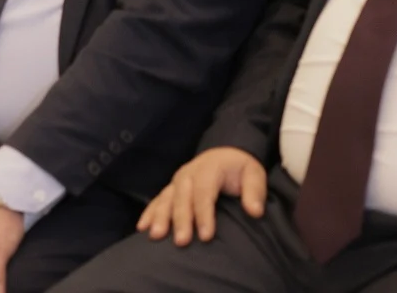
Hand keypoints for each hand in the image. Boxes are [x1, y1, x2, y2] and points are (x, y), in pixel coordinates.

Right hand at [137, 146, 267, 245]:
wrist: (224, 153)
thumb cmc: (239, 168)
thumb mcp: (254, 173)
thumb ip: (255, 191)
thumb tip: (255, 211)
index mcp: (209, 168)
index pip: (204, 192)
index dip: (204, 213)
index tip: (206, 236)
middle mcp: (189, 173)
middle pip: (182, 197)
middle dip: (180, 219)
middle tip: (181, 242)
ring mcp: (177, 181)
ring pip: (166, 198)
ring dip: (160, 217)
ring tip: (156, 236)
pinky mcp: (170, 188)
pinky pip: (157, 200)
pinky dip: (149, 213)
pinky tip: (142, 227)